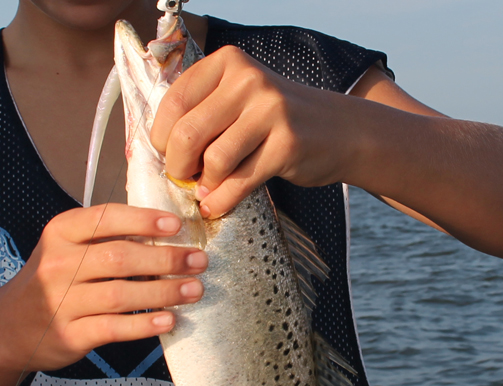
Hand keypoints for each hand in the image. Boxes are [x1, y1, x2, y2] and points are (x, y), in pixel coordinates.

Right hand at [0, 204, 207, 372]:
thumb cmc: (51, 282)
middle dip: (166, 259)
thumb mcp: (66, 248)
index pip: (106, 219)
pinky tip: (170, 320)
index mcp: (61, 233)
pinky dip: (145, 325)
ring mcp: (61, 302)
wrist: (7, 328)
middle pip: (121, 258)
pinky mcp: (69, 335)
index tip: (177, 225)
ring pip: (121, 295)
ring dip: (164, 292)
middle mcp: (59, 264)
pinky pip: (114, 328)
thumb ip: (106, 237)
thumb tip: (167, 230)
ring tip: (194, 290)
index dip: (144, 220)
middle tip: (199, 261)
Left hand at [150, 45, 349, 217]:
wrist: (340, 130)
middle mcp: (248, 81)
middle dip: (178, 165)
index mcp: (229, 63)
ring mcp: (270, 111)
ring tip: (206, 189)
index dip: (161, 136)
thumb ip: (204, 111)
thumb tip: (162, 150)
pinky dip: (222, 200)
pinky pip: (240, 180)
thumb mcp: (241, 97)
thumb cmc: (278, 119)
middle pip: (189, 133)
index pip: (175, 102)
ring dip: (204, 184)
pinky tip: (217, 205)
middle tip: (183, 177)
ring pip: (214, 160)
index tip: (167, 154)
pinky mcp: (287, 145)